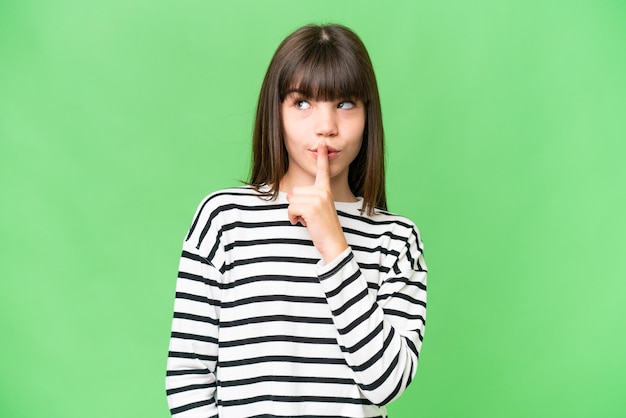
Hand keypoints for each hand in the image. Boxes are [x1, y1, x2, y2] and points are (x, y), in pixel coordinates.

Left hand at [287, 142, 348, 262]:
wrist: (333, 244)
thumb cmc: (324, 229)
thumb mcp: (317, 210)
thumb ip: (306, 200)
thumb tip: (289, 196)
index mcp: (325, 191)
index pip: (323, 172)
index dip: (322, 157)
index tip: (321, 144)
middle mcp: (323, 192)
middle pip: (295, 192)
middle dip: (296, 206)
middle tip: (309, 217)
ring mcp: (318, 199)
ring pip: (292, 201)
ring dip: (294, 213)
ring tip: (307, 221)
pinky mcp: (312, 207)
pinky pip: (291, 209)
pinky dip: (292, 218)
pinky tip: (303, 223)